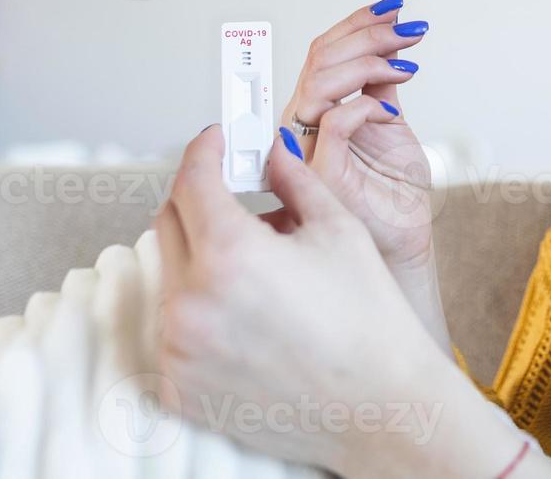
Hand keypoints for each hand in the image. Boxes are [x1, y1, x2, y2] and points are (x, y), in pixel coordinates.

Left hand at [156, 126, 550, 478]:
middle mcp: (191, 303)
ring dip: (201, 257)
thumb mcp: (337, 230)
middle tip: (234, 196)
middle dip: (199, 199)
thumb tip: (272, 151)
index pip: (192, 179)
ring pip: (170, 276)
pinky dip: (201, 309)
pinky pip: (174, 328)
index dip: (205, 150)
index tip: (216, 142)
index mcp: (229, 255)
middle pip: (169, 223)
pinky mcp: (180, 386)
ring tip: (257, 268)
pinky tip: (247, 313)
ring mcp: (180, 350)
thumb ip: (294, 179)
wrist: (381, 407)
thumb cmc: (369, 326)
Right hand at [278, 0, 433, 272]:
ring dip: (370, 60)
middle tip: (408, 30)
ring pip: (321, 80)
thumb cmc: (392, 193)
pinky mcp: (320, 171)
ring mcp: (307, 146)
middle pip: (320, 57)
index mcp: (317, 108)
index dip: (356, 22)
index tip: (394, 8)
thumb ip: (380, 84)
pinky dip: (367, 104)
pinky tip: (392, 109)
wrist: (403, 239)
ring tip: (406, 62)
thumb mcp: (391, 122)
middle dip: (369, 33)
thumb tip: (388, 39)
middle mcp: (304, 123)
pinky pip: (334, 120)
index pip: (323, 51)